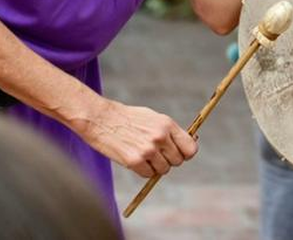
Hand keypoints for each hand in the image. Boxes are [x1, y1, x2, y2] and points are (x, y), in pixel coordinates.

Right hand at [77, 98, 197, 177]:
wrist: (101, 119)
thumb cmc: (128, 118)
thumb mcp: (154, 118)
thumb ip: (170, 132)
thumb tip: (189, 143)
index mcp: (167, 124)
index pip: (191, 148)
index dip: (186, 153)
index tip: (179, 153)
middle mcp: (160, 137)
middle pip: (178, 161)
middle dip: (169, 160)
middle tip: (156, 154)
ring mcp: (148, 150)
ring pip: (164, 170)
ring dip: (156, 166)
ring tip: (144, 155)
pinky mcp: (135, 161)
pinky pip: (148, 174)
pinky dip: (144, 170)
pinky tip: (135, 159)